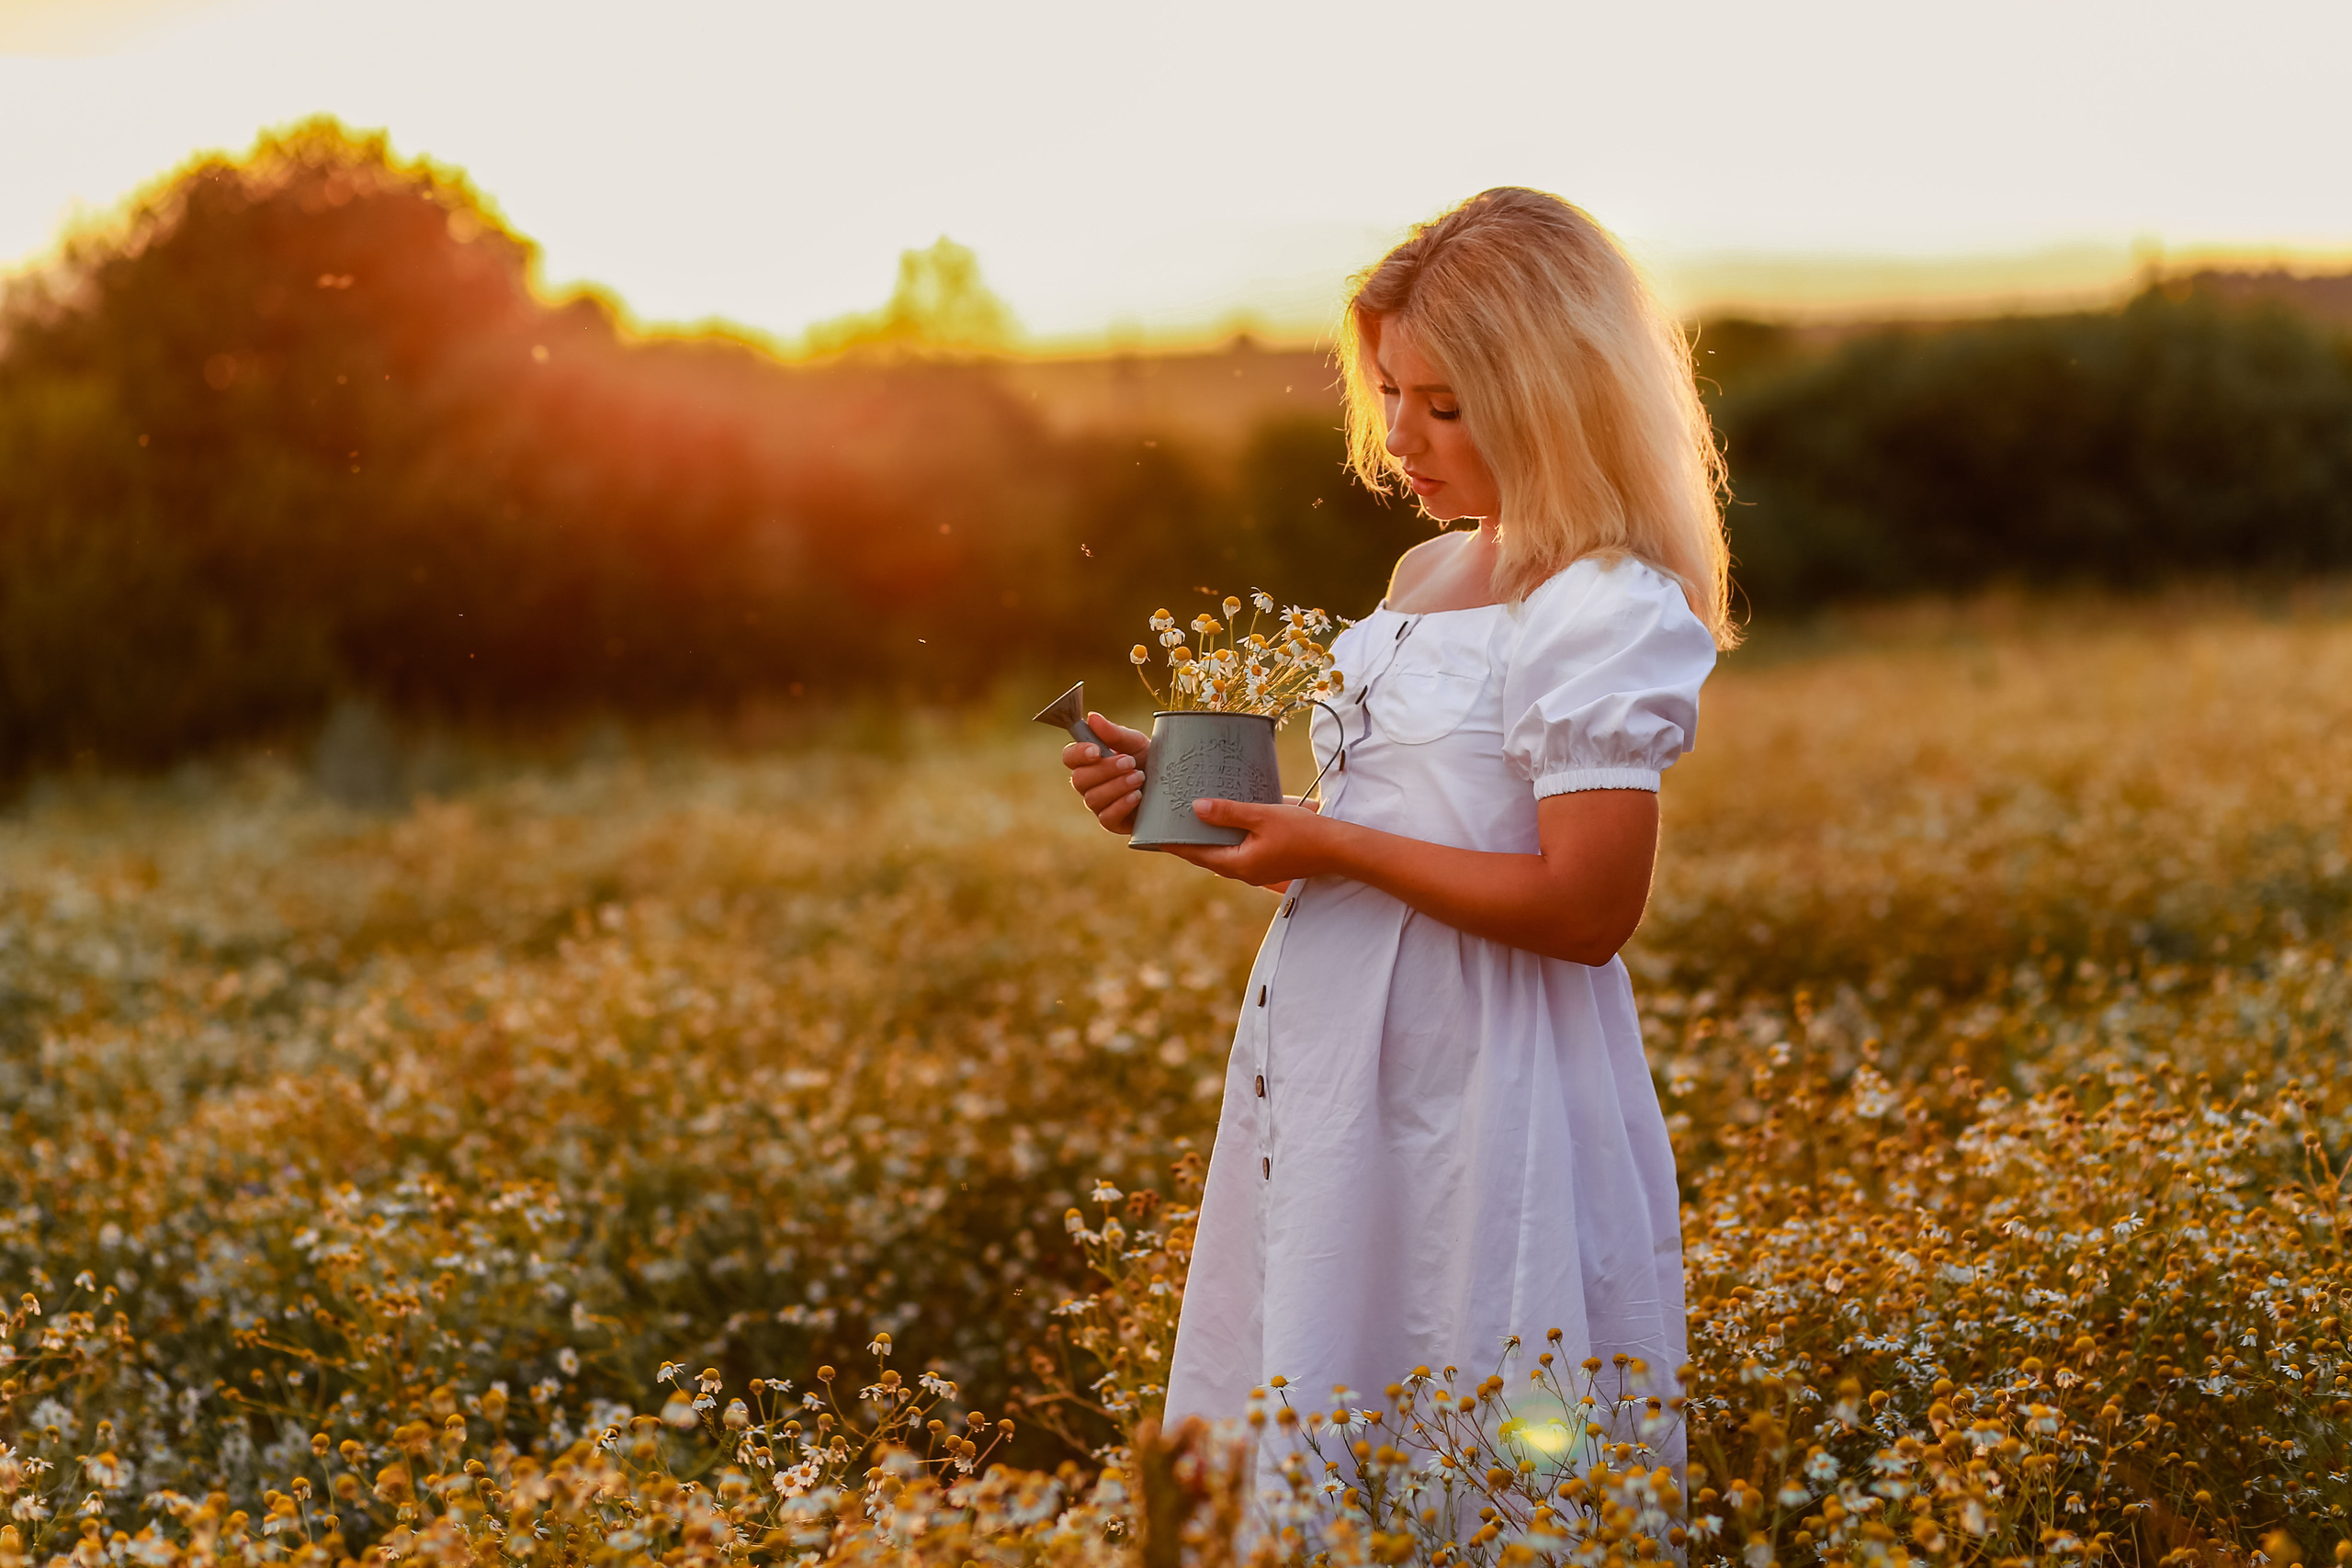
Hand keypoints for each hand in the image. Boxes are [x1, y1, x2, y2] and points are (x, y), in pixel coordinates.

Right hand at [1061, 711, 1150, 833]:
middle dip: (1105, 770)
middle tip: (1129, 762)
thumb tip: (1092, 717)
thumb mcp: (1135, 742)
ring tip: (1139, 777)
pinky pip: (1106, 817)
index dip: (1078, 754)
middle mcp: (1090, 783)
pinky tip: (1137, 796)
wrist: (1172, 783)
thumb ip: (1114, 732)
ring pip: (1092, 798)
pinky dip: (1122, 805)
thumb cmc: (1148, 759)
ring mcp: (1099, 804)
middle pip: (1079, 779)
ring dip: (1117, 786)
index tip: (1097, 750)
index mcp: (1089, 761)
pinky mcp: (1112, 822)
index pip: (1069, 757)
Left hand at [1161, 797, 1336, 889]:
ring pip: (1221, 855)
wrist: (1338, 849)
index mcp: (1238, 864)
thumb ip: (1229, 812)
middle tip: (1166, 824)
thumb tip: (1196, 808)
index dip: (1173, 843)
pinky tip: (1223, 825)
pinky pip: (1237, 853)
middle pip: (1206, 856)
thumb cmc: (1303, 831)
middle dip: (1186, 841)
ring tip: (1189, 822)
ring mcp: (1256, 871)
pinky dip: (1225, 841)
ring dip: (1206, 840)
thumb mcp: (1263, 816)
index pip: (1196, 854)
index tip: (1152, 834)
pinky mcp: (1267, 865)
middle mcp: (1244, 873)